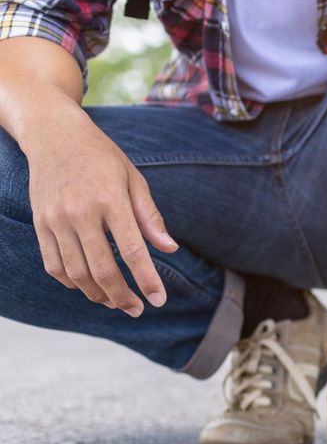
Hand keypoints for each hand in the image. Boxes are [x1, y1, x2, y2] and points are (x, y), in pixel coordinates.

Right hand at [23, 105, 177, 315]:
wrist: (54, 135)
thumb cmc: (102, 157)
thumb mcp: (134, 179)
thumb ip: (150, 217)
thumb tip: (169, 249)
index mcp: (110, 200)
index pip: (132, 250)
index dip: (146, 279)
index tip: (158, 300)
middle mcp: (80, 212)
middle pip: (102, 269)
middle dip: (122, 296)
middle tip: (137, 309)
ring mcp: (56, 219)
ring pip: (76, 273)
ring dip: (97, 294)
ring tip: (115, 302)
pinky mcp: (40, 223)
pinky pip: (54, 264)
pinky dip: (71, 282)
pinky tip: (89, 287)